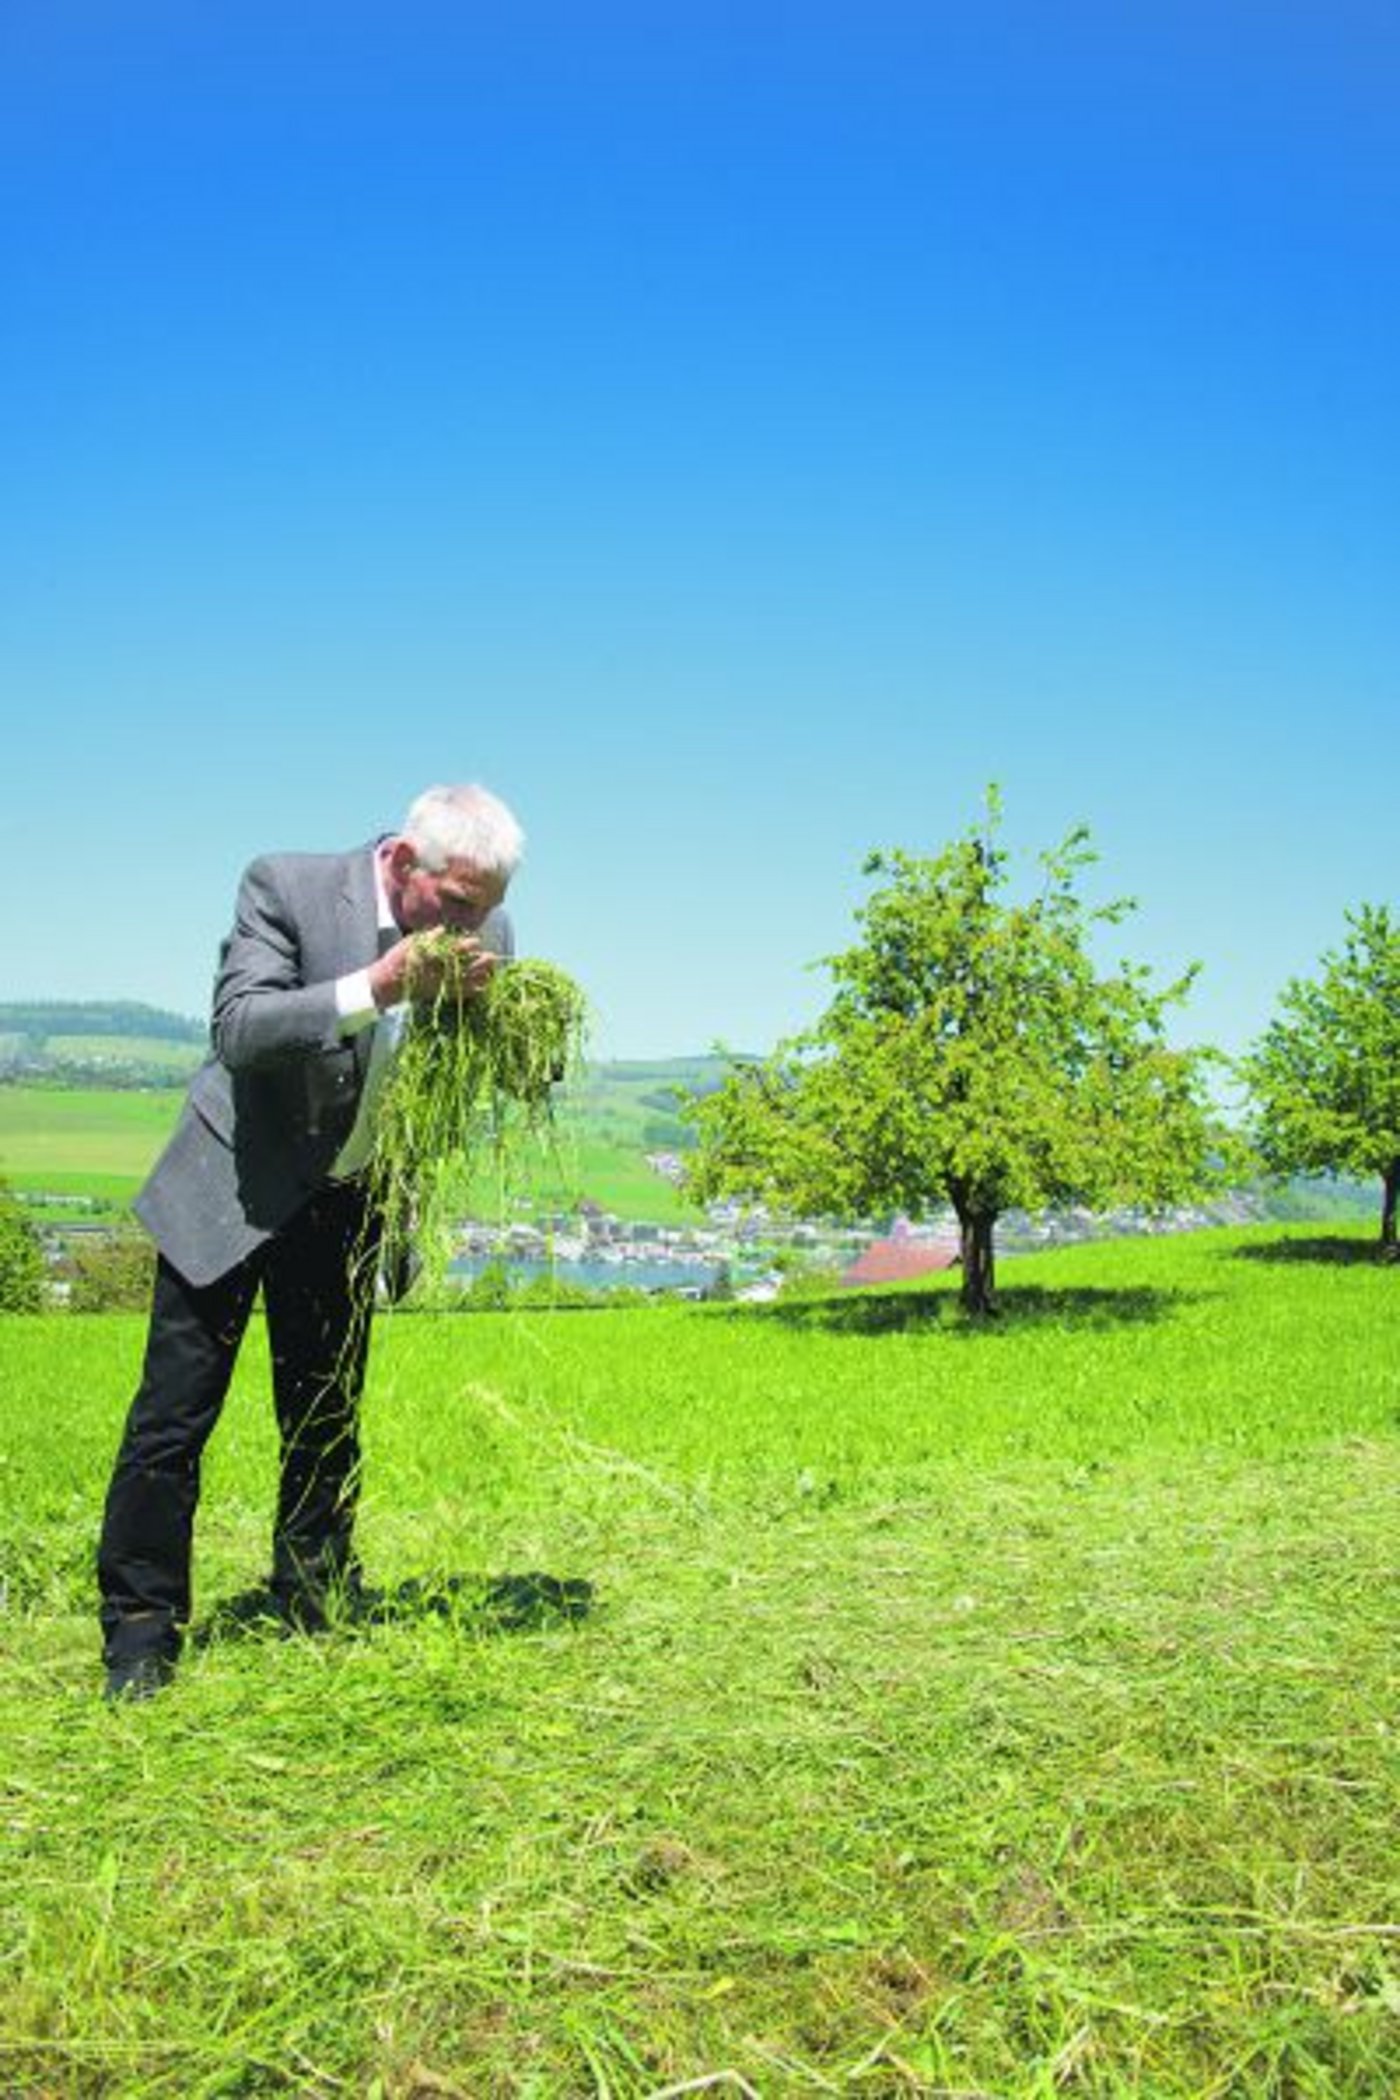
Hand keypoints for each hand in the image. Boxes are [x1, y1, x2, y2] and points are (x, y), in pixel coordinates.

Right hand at [369, 933, 497, 1010]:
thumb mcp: (409, 943)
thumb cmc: (397, 960)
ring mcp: (440, 985)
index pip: (453, 951)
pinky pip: (460, 994)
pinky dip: (472, 991)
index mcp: (432, 957)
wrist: (387, 984)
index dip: (466, 947)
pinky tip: (484, 987)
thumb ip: (427, 937)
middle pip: (464, 967)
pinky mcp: (440, 994)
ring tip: (493, 970)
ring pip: (465, 981)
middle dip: (479, 962)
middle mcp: (438, 972)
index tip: (477, 942)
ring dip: (480, 976)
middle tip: (492, 957)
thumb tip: (442, 930)